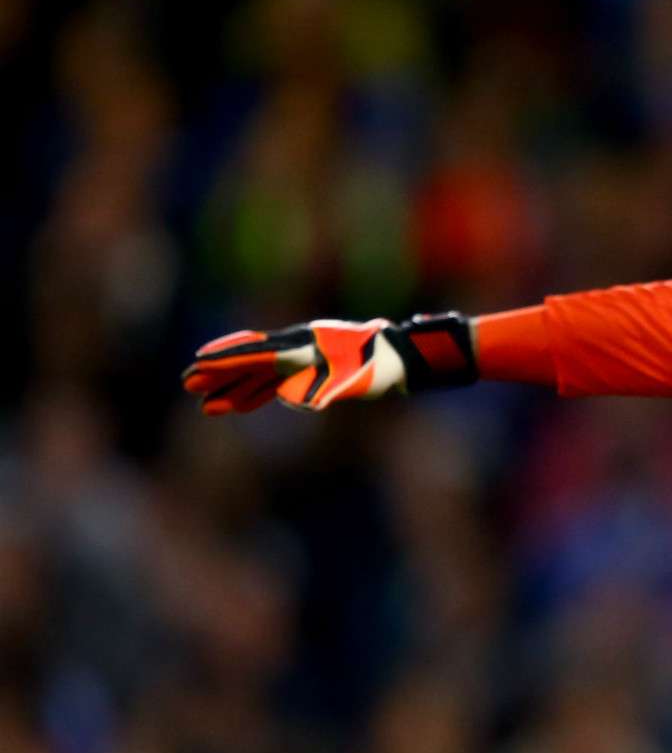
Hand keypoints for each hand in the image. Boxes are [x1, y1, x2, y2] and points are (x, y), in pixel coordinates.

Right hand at [183, 312, 476, 414]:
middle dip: (219, 374)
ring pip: (260, 374)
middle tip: (186, 384)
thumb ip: (327, 387)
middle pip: (251, 361)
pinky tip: (239, 406)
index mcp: (305, 346)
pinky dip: (256, 394)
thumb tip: (296, 399)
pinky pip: (276, 382)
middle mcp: (299, 347)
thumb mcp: (357, 378)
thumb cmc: (382, 366)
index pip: (258, 354)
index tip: (198, 366)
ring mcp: (304, 358)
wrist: (403, 358)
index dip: (227, 361)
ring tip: (205, 405)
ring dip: (233, 389)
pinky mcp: (311, 370)